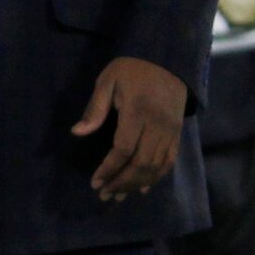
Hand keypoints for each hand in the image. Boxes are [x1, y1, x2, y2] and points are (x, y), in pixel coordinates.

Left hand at [75, 57, 185, 200]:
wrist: (169, 59)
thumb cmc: (133, 69)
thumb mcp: (108, 80)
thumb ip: (95, 108)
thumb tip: (77, 132)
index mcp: (137, 111)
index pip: (123, 149)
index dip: (109, 169)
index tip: (95, 182)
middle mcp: (157, 125)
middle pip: (141, 163)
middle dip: (122, 183)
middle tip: (105, 194)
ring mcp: (170, 131)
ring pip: (155, 167)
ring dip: (136, 184)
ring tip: (119, 195)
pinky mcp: (177, 134)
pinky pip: (168, 162)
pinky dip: (156, 178)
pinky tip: (142, 188)